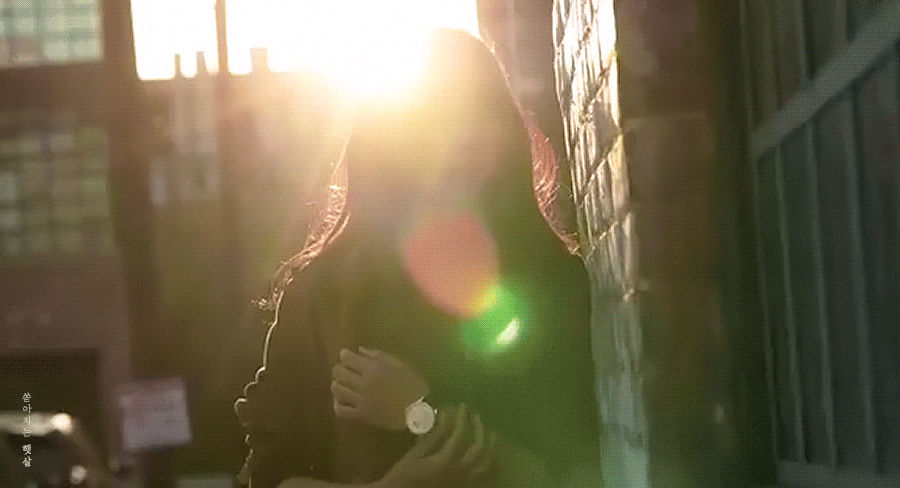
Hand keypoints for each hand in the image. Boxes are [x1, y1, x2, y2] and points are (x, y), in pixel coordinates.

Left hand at [331, 347, 429, 430]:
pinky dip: (338, 404)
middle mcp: (363, 383)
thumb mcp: (399, 364)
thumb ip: (377, 356)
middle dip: (339, 369)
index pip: (347, 358)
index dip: (344, 355)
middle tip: (345, 370)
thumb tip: (359, 351)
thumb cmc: (412, 384)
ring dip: (337, 384)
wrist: (418, 411)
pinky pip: (341, 410)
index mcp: (373, 368)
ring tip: (343, 384)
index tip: (347, 356)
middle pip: (339, 372)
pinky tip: (342, 400)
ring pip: (337, 390)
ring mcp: (360, 400)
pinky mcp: (361, 415)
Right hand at [377, 404, 497, 487]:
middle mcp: (461, 473)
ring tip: (492, 434)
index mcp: (445, 462)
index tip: (461, 406)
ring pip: (488, 466)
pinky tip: (491, 458)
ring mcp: (467, 483)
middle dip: (479, 429)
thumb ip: (430, 438)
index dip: (462, 418)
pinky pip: (487, 480)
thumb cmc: (403, 479)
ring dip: (492, 448)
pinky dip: (493, 467)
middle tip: (476, 416)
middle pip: (479, 449)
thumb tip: (443, 416)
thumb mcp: (413, 457)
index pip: (460, 434)